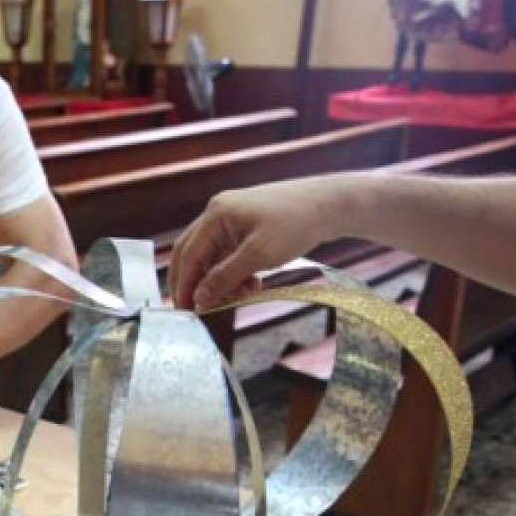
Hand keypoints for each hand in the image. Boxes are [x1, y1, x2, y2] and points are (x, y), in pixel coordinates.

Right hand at [169, 177, 343, 310]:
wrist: (331, 205)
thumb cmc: (295, 224)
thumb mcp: (258, 255)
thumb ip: (224, 278)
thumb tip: (199, 298)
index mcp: (216, 215)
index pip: (188, 254)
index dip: (184, 284)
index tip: (185, 310)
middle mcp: (219, 213)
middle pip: (193, 253)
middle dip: (194, 283)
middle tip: (197, 308)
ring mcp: (233, 219)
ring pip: (214, 257)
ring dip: (222, 280)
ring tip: (244, 294)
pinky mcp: (247, 226)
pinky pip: (230, 254)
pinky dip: (236, 272)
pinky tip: (253, 284)